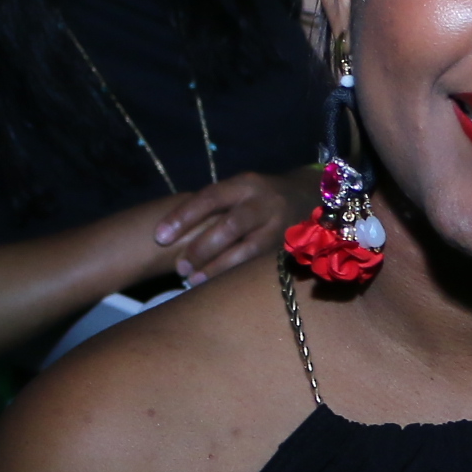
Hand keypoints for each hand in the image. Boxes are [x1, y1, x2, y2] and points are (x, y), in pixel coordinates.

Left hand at [155, 167, 305, 283]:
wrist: (312, 198)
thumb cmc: (260, 199)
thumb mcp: (241, 191)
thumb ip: (216, 207)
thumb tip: (171, 233)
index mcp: (246, 185)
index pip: (210, 197)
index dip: (183, 217)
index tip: (160, 237)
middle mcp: (266, 203)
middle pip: (230, 226)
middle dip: (201, 249)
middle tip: (180, 269)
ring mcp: (282, 227)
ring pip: (249, 250)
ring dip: (219, 268)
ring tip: (194, 282)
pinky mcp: (292, 248)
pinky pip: (261, 265)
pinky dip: (238, 276)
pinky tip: (221, 287)